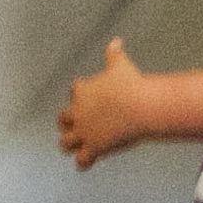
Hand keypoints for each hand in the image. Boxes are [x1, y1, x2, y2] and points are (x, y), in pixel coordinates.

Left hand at [57, 39, 149, 168]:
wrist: (140, 107)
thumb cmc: (132, 85)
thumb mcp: (121, 65)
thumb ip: (114, 53)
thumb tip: (116, 40)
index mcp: (82, 90)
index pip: (75, 91)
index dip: (81, 96)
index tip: (90, 99)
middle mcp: (78, 112)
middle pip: (62, 119)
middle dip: (67, 123)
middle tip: (76, 127)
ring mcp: (83, 132)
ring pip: (65, 143)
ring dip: (70, 145)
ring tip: (78, 147)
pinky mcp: (93, 147)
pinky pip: (81, 160)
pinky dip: (84, 162)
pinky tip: (88, 162)